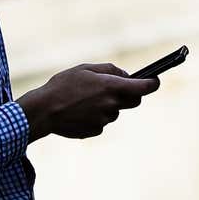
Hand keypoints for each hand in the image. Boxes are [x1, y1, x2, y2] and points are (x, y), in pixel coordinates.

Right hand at [18, 63, 160, 140]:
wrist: (43, 111)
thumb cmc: (63, 85)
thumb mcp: (85, 68)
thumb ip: (109, 69)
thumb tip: (126, 75)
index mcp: (112, 87)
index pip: (145, 87)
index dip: (153, 83)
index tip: (155, 81)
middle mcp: (112, 105)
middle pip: (134, 101)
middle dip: (130, 94)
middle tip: (115, 88)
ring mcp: (105, 120)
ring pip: (115, 112)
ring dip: (108, 105)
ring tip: (85, 99)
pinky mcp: (96, 131)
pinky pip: (102, 122)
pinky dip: (95, 116)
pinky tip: (79, 111)